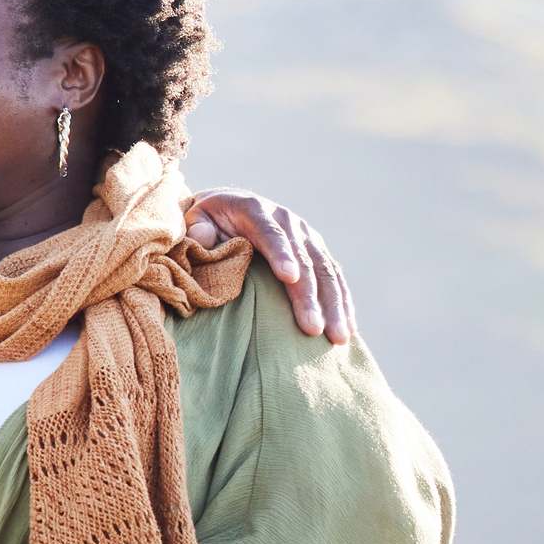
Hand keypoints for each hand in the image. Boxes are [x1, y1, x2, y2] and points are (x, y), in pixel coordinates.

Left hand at [186, 188, 355, 342]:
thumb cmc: (206, 221)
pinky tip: (348, 327)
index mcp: (255, 209)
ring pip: (326, 271)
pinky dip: (342, 302)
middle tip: (313, 329)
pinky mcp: (316, 250)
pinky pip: (333, 277)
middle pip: (304, 259)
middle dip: (310, 296)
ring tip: (338, 337)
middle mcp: (287, 220)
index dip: (281, 254)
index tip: (289, 278)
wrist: (229, 206)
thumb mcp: (195, 217)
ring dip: (334, 305)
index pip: (271, 233)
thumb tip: (204, 238)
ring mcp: (306, 236)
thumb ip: (197, 227)